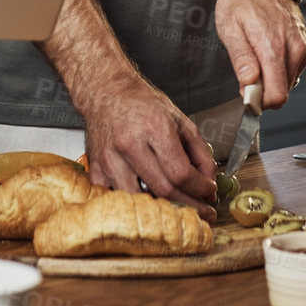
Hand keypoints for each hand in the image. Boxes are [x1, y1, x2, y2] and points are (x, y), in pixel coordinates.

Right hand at [82, 74, 216, 221]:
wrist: (107, 93)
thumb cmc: (143, 105)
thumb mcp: (180, 119)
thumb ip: (199, 151)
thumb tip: (209, 181)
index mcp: (154, 128)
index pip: (181, 173)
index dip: (200, 189)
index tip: (209, 193)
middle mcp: (130, 144)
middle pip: (163, 190)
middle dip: (189, 206)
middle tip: (203, 211)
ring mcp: (110, 159)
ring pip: (140, 200)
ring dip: (163, 210)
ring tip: (179, 210)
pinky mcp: (96, 169)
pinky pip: (117, 199)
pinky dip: (135, 206)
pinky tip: (150, 204)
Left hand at [215, 0, 305, 109]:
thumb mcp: (230, 27)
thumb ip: (241, 59)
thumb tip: (249, 85)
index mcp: (273, 46)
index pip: (276, 96)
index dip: (259, 102)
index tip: (247, 93)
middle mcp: (293, 49)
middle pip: (282, 93)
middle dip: (264, 90)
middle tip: (248, 71)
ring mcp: (302, 48)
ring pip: (288, 84)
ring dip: (272, 79)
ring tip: (258, 55)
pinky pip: (294, 72)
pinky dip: (280, 69)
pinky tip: (269, 51)